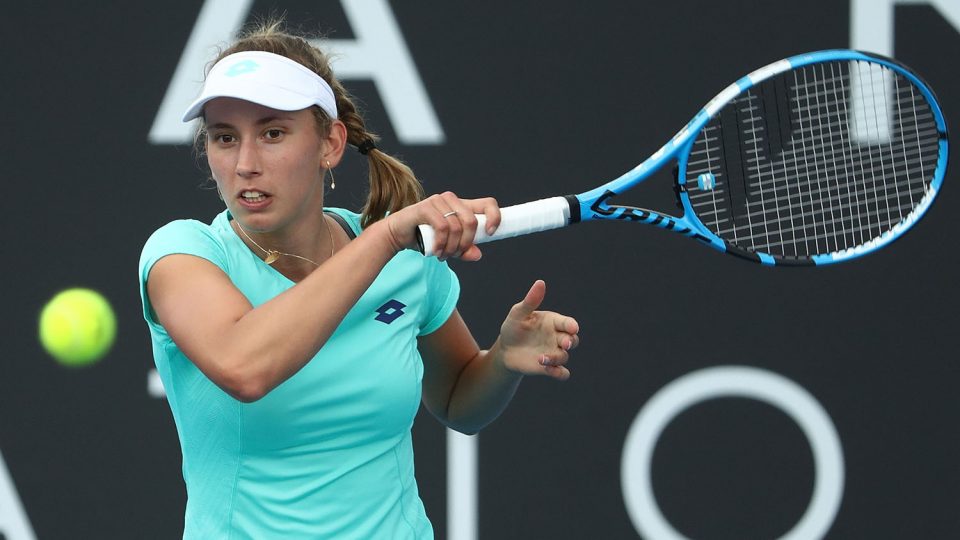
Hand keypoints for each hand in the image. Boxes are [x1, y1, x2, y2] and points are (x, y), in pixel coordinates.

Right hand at [383, 192, 500, 260]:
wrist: (398, 235)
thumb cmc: (424, 237)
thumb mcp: (449, 246)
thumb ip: (464, 250)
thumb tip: (478, 255)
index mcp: (462, 205)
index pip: (487, 203)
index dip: (494, 216)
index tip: (490, 233)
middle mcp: (451, 200)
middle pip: (471, 221)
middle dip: (466, 243)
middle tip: (455, 254)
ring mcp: (438, 201)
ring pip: (457, 227)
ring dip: (452, 247)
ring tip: (443, 255)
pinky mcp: (425, 207)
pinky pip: (442, 227)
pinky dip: (441, 243)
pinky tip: (436, 251)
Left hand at [497, 280, 579, 379]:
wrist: (505, 350)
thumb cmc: (513, 328)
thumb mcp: (518, 313)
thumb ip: (530, 301)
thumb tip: (540, 282)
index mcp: (553, 322)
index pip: (568, 323)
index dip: (572, 325)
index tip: (573, 328)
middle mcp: (556, 337)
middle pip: (573, 340)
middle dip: (570, 342)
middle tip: (564, 343)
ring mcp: (554, 353)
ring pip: (565, 357)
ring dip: (556, 358)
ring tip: (541, 358)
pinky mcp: (549, 368)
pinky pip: (562, 373)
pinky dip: (559, 373)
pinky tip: (548, 370)